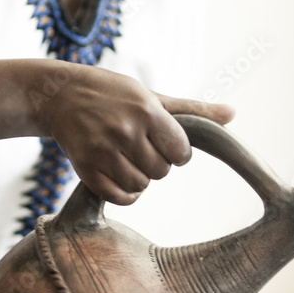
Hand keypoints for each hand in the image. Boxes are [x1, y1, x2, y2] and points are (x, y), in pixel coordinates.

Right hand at [39, 64, 233, 204]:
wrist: (59, 96)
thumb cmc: (113, 94)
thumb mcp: (152, 96)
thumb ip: (192, 110)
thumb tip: (233, 114)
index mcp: (147, 110)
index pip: (180, 152)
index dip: (175, 152)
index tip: (162, 143)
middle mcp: (126, 130)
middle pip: (161, 172)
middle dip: (155, 165)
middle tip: (139, 148)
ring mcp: (104, 151)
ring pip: (141, 187)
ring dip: (139, 179)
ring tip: (126, 159)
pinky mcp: (86, 170)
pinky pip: (121, 198)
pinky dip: (125, 194)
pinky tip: (120, 177)